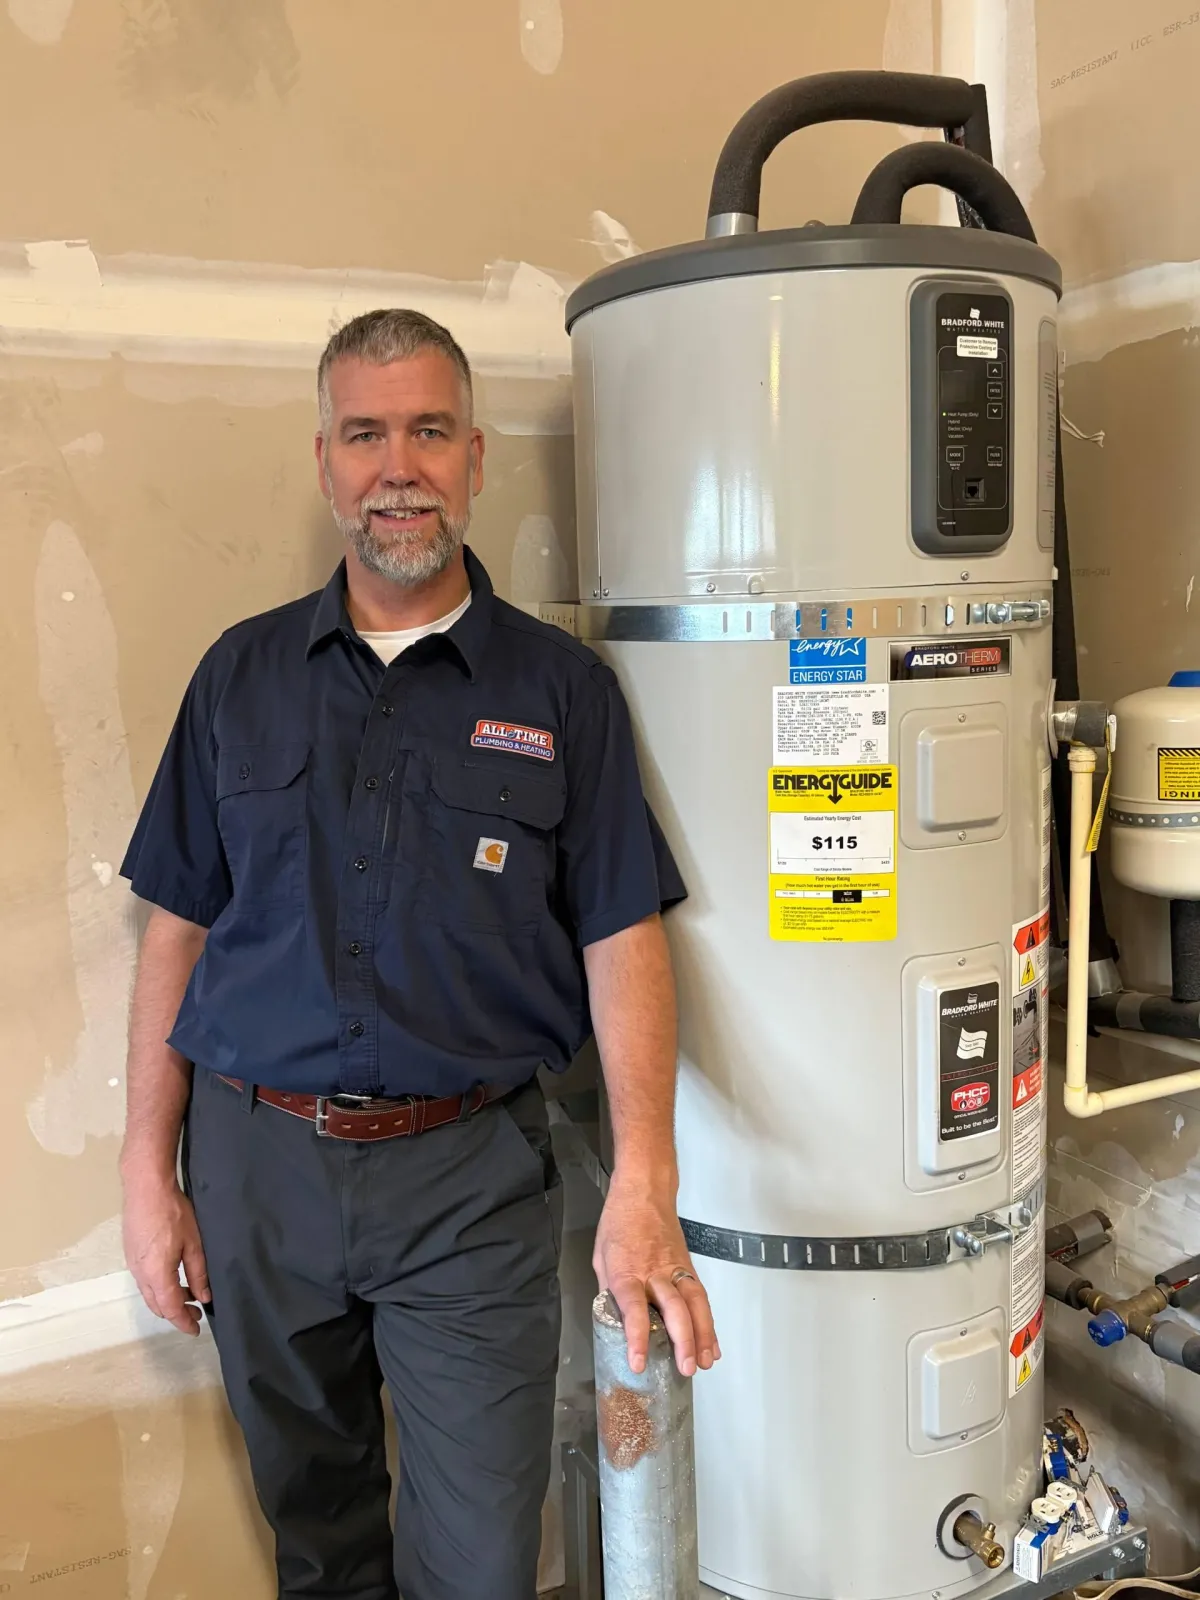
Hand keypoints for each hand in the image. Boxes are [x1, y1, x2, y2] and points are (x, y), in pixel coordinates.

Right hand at [122, 1173, 210, 1335]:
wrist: (146, 1188)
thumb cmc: (172, 1212)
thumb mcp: (193, 1243)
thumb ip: (198, 1273)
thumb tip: (203, 1296)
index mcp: (157, 1274)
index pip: (170, 1308)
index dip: (184, 1322)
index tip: (195, 1329)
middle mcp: (140, 1274)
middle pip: (157, 1305)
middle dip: (176, 1313)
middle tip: (196, 1313)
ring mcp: (133, 1264)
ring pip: (150, 1294)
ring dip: (168, 1300)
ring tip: (189, 1294)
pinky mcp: (131, 1254)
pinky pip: (145, 1281)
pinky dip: (159, 1287)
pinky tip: (174, 1277)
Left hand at [594, 1177, 719, 1377]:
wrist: (644, 1190)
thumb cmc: (619, 1222)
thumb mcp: (602, 1257)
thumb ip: (610, 1291)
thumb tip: (616, 1321)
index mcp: (626, 1271)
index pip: (633, 1308)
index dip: (636, 1337)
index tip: (639, 1363)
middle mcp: (653, 1271)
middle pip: (673, 1308)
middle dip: (682, 1340)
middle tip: (685, 1368)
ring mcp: (675, 1268)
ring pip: (695, 1303)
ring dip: (702, 1335)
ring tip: (704, 1362)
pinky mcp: (688, 1266)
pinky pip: (701, 1296)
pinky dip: (708, 1322)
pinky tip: (711, 1343)